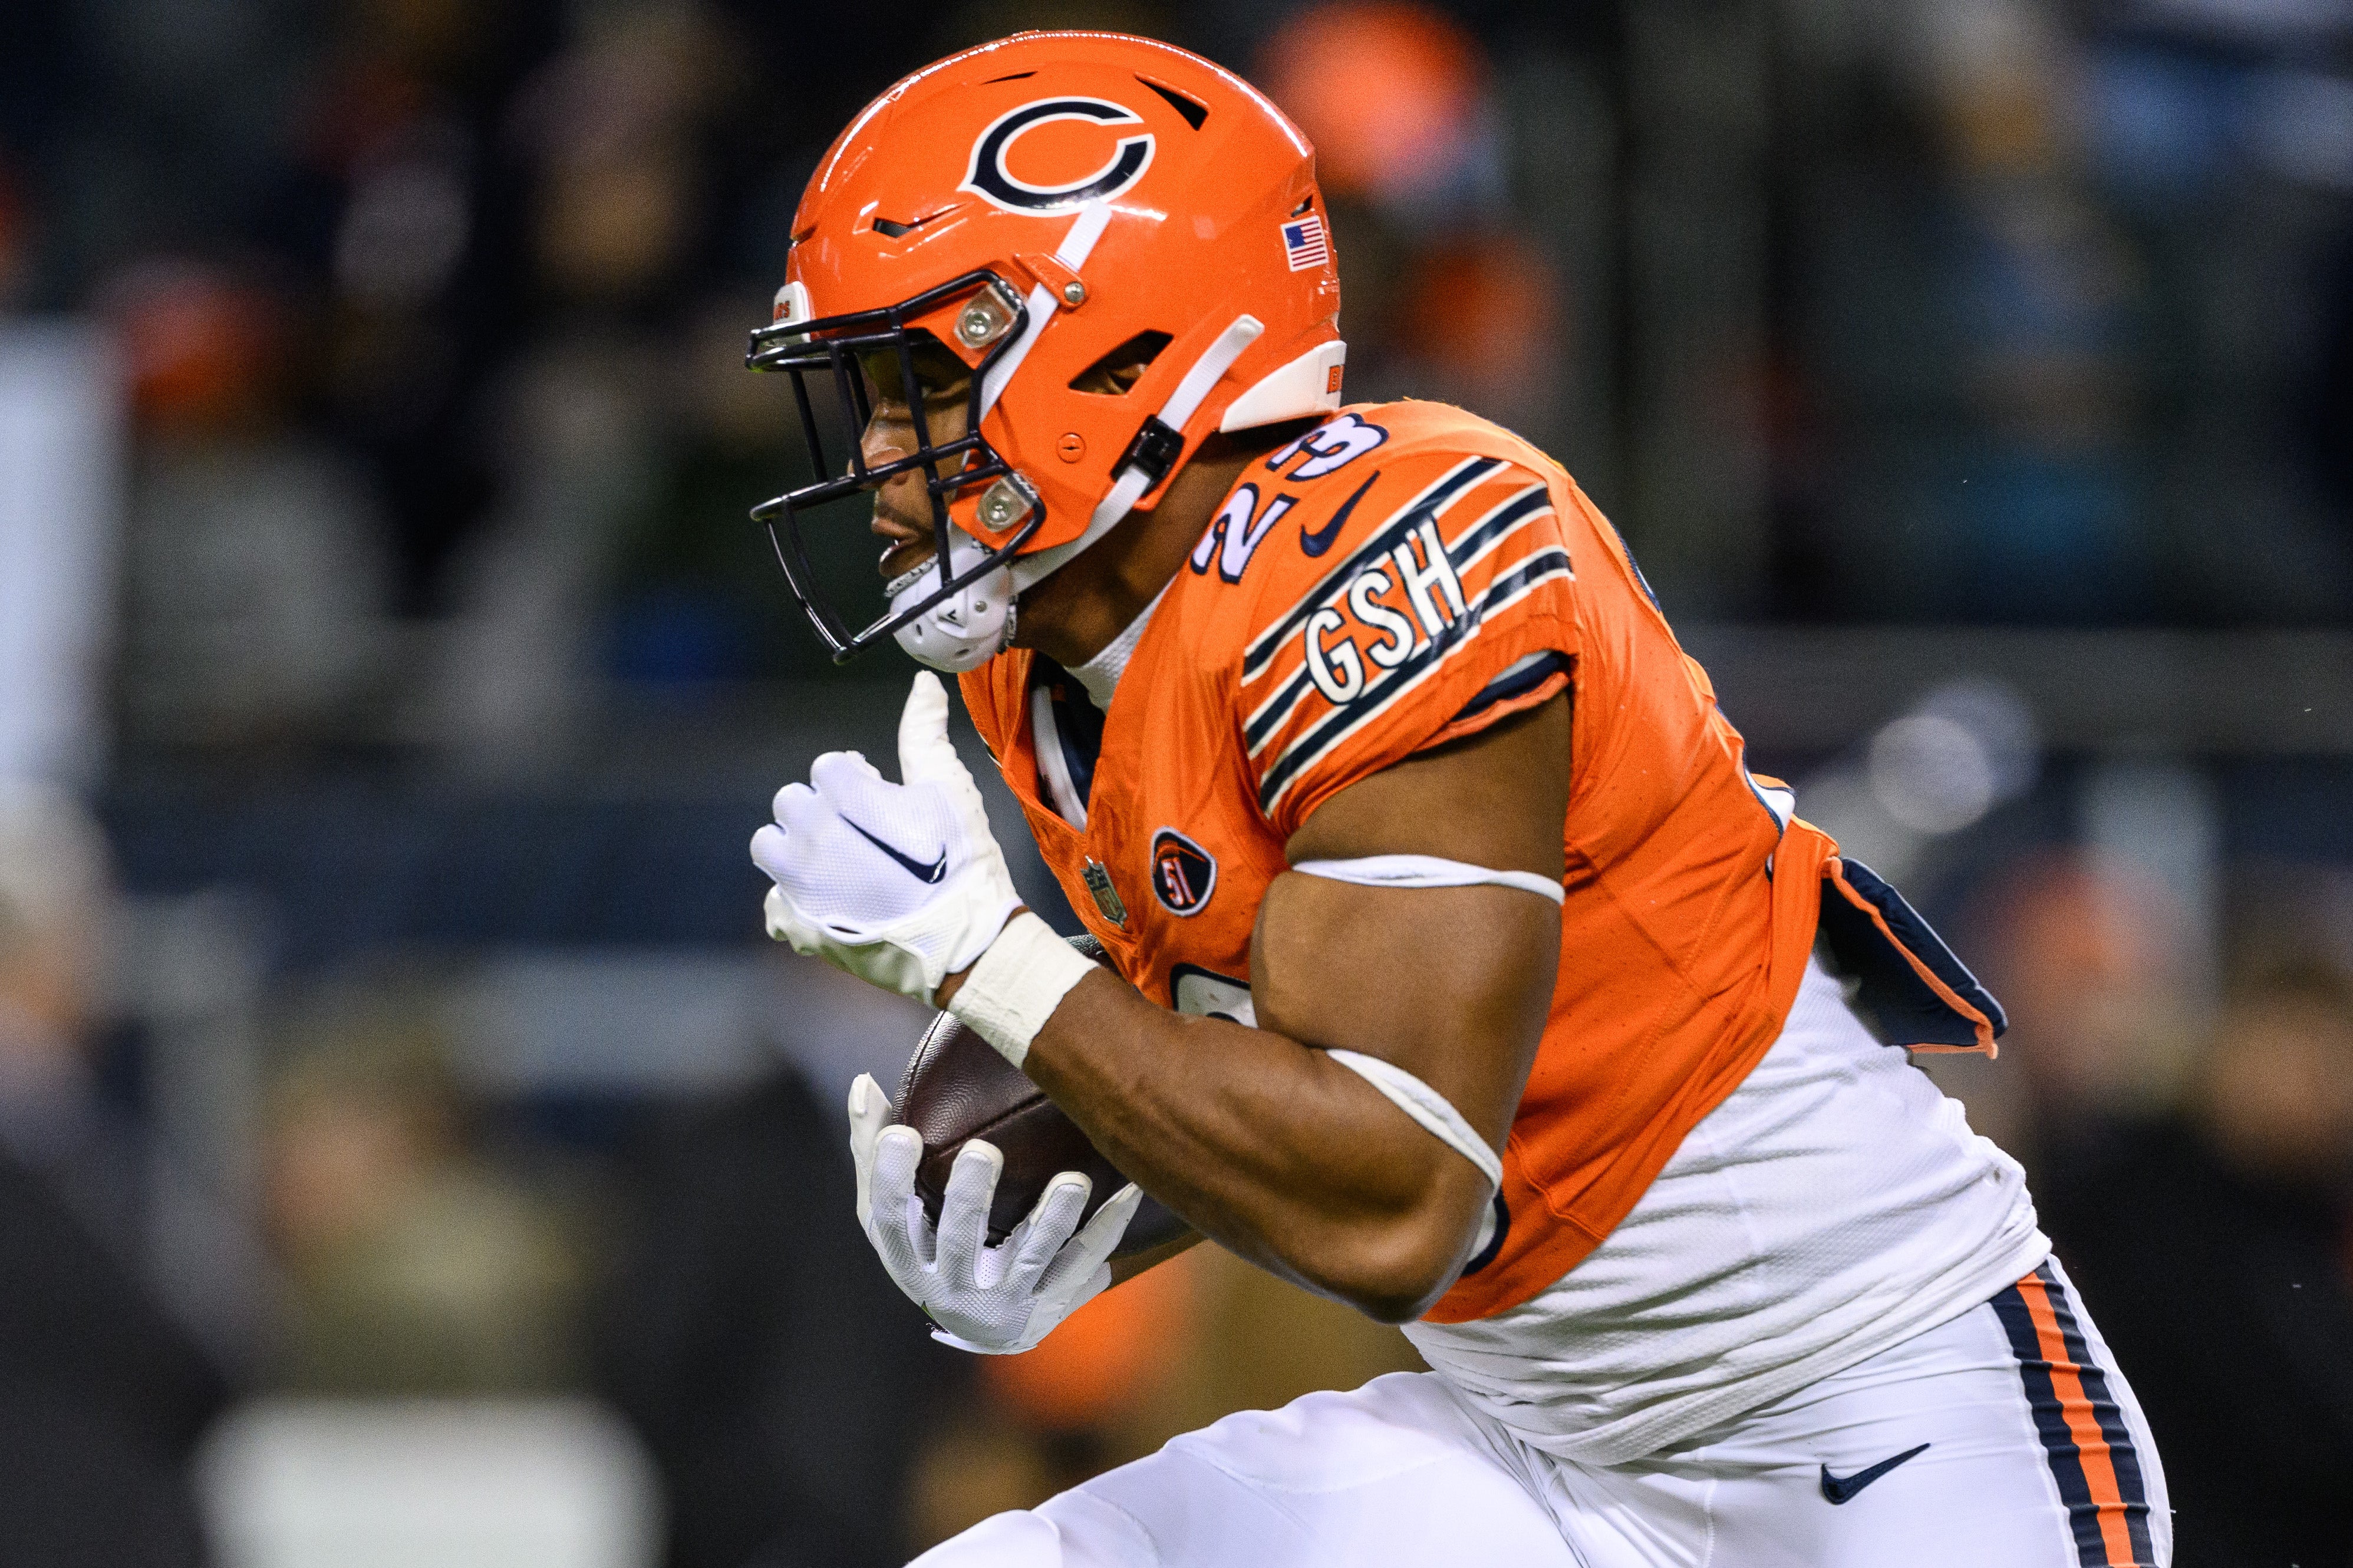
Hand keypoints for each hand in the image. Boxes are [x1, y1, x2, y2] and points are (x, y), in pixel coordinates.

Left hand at [753, 672, 1021, 1003]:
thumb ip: (924, 733)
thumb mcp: (949, 789)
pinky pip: (775, 904)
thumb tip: (922, 682)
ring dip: (795, 851)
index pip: (827, 768)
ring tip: (836, 867)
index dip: (857, 781)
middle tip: (860, 833)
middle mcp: (809, 834)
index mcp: (841, 795)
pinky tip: (831, 907)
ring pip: (770, 847)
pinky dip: (796, 903)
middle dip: (821, 811)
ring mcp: (798, 882)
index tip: (880, 800)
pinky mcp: (798, 925)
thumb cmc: (960, 862)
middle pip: (791, 802)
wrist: (964, 941)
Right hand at [848, 1073, 1139, 1353]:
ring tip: (1073, 1182)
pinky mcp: (1049, 1305)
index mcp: (908, 1259)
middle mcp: (951, 1288)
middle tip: (984, 1151)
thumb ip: (876, 1152)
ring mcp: (1003, 1302)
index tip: (901, 1133)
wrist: (985, 1330)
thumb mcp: (896, 1214)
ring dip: (1052, 1220)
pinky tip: (1129, 1189)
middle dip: (970, 1200)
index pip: (887, 1220)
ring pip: (1030, 1260)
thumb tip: (864, 1083)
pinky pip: (1082, 1264)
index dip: (889, 1179)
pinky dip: (1107, 1227)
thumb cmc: (932, 1248)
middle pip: (959, 1243)